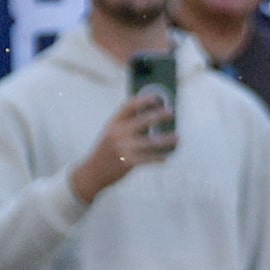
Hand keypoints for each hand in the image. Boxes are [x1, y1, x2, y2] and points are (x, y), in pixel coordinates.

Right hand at [69, 88, 176, 202]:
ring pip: (149, 142)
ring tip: (177, 137)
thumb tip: (151, 118)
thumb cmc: (106, 151)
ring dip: (165, 139)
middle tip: (172, 112)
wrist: (91, 172)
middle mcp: (118, 133)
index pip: (129, 106)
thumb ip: (126, 125)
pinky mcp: (127, 162)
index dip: (143, 100)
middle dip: (159, 115)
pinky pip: (147, 159)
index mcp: (113, 123)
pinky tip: (165, 157)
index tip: (157, 97)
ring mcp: (123, 148)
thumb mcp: (111, 133)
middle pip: (142, 121)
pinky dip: (157, 158)